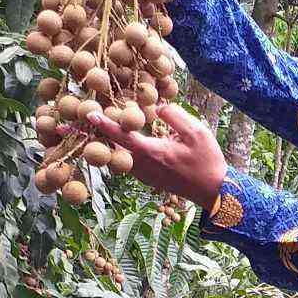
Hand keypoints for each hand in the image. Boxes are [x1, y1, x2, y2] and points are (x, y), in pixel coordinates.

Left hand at [83, 104, 225, 206]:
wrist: (213, 189)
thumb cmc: (207, 160)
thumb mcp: (196, 132)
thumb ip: (174, 115)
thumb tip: (157, 107)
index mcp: (152, 152)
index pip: (121, 136)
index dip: (104, 124)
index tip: (89, 114)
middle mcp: (143, 166)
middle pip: (114, 148)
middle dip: (101, 134)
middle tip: (84, 121)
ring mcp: (145, 175)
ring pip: (121, 157)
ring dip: (112, 144)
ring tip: (104, 129)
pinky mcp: (149, 179)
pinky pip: (130, 164)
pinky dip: (124, 152)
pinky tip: (126, 143)